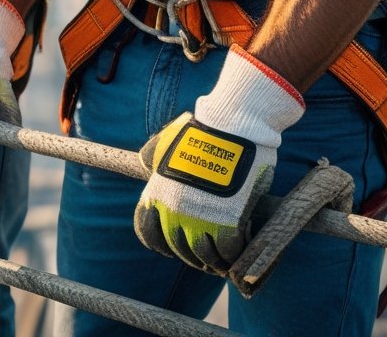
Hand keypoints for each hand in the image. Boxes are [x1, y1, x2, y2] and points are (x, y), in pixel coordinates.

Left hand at [134, 45, 303, 272]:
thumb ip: (155, 154)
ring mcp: (200, 219)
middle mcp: (174, 210)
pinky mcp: (227, 224)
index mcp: (158, 192)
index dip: (160, 243)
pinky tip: (240, 247)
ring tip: (224, 260)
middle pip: (178, 249)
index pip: (147, 232)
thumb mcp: (168, 139)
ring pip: (204, 257)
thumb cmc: (203, 129)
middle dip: (192, 255)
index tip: (172, 246)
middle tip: (206, 256)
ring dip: (214, 262)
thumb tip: (145, 162)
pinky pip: (228, 253)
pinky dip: (234, 256)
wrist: (232, 125)